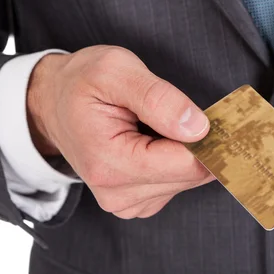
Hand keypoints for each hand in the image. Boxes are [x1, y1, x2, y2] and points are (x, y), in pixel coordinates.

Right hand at [27, 46, 214, 218]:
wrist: (53, 103)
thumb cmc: (81, 83)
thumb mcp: (116, 70)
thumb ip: (158, 98)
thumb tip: (198, 128)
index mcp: (110, 162)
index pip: (186, 164)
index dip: (210, 139)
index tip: (221, 116)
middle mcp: (117, 193)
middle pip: (191, 176)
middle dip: (200, 144)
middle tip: (191, 113)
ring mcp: (125, 203)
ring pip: (187, 182)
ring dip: (188, 152)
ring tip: (163, 124)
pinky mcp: (135, 202)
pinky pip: (176, 185)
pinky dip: (177, 162)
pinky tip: (157, 141)